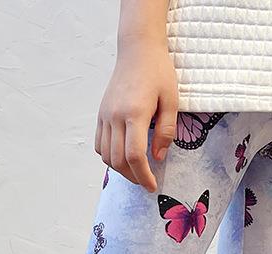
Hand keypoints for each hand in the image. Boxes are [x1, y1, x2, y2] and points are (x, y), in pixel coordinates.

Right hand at [95, 38, 177, 192]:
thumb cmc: (159, 72)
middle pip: (118, 160)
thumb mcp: (172, 101)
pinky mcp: (101, 114)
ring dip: (120, 169)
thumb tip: (158, 158)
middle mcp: (115, 116)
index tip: (152, 186)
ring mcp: (105, 115)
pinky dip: (109, 157)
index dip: (144, 176)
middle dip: (133, 177)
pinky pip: (99, 145)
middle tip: (146, 182)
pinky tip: (122, 158)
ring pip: (106, 155)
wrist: (137, 49)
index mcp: (135, 113)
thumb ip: (165, 131)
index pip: (134, 156)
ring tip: (136, 172)